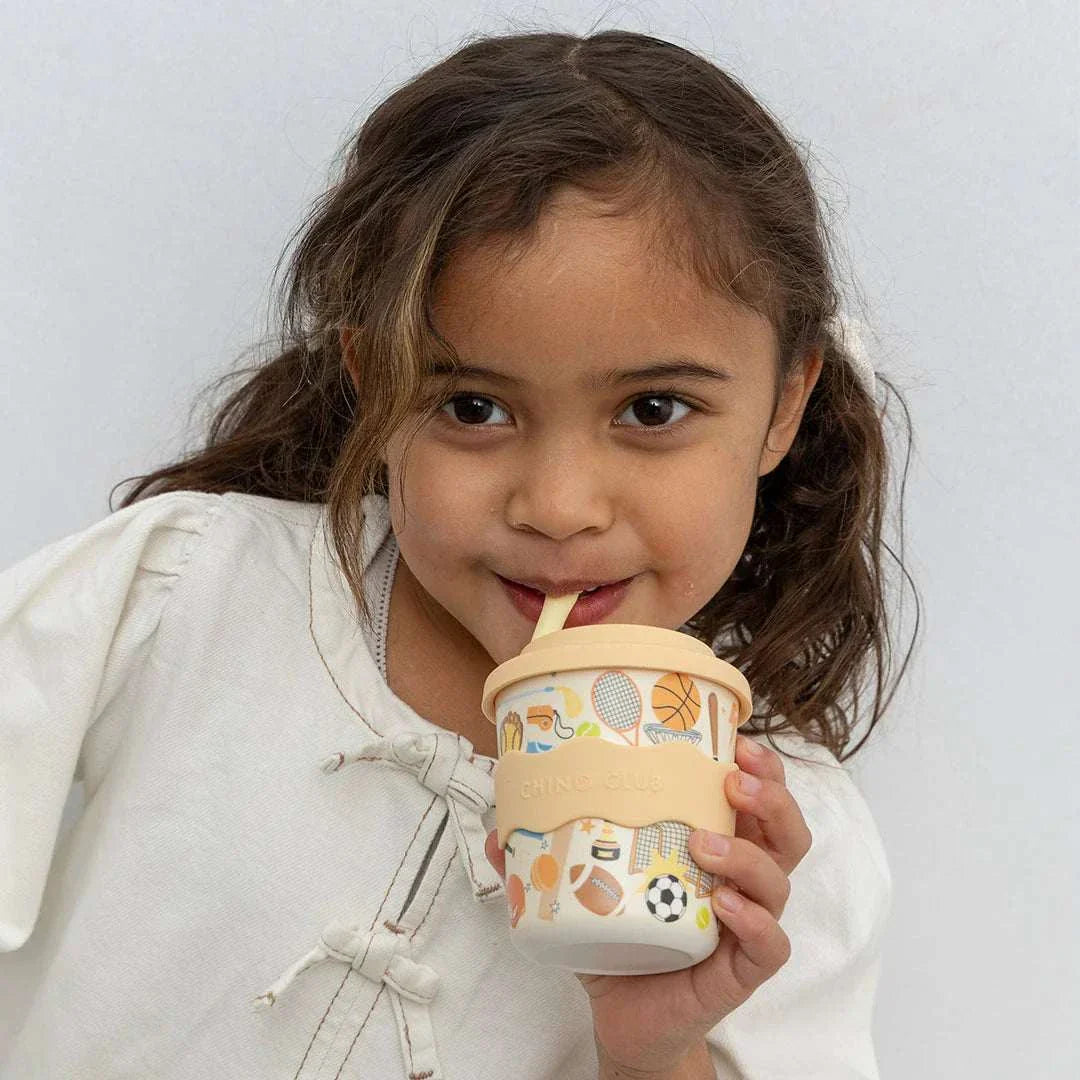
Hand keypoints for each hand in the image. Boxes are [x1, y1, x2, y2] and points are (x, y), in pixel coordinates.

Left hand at [484, 734, 811, 1077]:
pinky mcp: (740, 972)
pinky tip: (722, 905)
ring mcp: (745, 925)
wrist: (625, 1019)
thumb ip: (543, 858)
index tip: (738, 739)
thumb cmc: (617, 940)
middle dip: (771, 797)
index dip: (760, 767)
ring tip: (703, 843)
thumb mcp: (581, 890)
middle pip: (786, 831)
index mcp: (715, 845)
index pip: (756, 797)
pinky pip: (770, 945)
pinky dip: (753, 921)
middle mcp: (741, 880)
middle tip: (734, 779)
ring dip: (748, 855)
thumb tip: (498, 830)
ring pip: (779, 880)